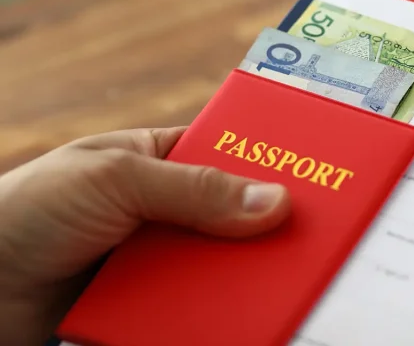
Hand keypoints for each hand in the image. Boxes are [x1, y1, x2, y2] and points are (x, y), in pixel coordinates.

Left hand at [0, 127, 291, 344]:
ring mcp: (158, 266)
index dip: (274, 163)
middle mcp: (166, 213)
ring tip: (289, 285)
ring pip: (221, 271)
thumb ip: (194, 189)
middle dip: (271, 231)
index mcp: (159, 162)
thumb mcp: (114, 178)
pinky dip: (217, 316)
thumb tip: (275, 201)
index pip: (231, 156)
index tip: (323, 174)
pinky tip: (245, 317)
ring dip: (247, 279)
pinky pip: (195, 313)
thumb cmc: (27, 210)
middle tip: (318, 240)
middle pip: (238, 219)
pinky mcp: (146, 313)